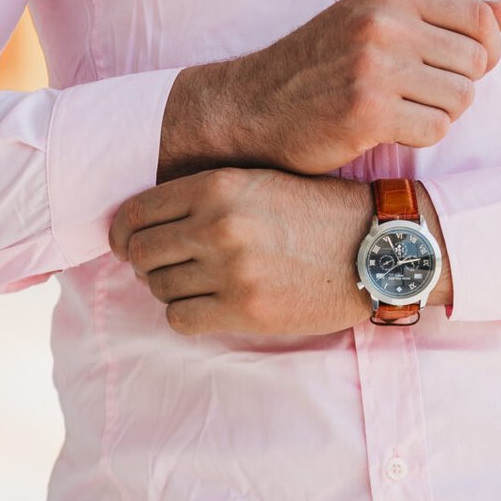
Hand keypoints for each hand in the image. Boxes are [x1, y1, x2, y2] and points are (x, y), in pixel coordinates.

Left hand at [109, 166, 375, 337]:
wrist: (376, 246)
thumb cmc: (318, 211)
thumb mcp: (259, 181)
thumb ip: (204, 197)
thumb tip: (142, 226)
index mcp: (217, 187)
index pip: (136, 213)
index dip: (124, 233)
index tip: (128, 244)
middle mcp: (218, 226)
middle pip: (140, 253)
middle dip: (146, 263)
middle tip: (166, 266)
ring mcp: (231, 271)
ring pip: (158, 288)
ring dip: (170, 289)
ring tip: (199, 284)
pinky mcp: (245, 310)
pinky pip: (180, 319)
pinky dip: (187, 315)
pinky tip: (209, 305)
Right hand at [200, 0, 500, 177]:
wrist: (252, 106)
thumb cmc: (319, 65)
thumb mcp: (376, 22)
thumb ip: (445, 16)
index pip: (481, 18)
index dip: (484, 50)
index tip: (453, 67)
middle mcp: (383, 24)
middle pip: (476, 62)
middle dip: (457, 86)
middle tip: (417, 95)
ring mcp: (374, 68)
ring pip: (461, 99)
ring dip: (439, 113)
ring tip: (399, 110)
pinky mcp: (367, 113)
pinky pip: (436, 130)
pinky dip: (419, 137)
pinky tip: (386, 129)